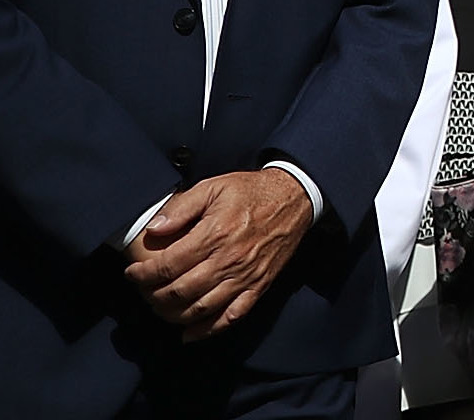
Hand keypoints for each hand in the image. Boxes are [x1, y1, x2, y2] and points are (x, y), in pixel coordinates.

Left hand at [124, 168, 312, 338]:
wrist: (295, 197)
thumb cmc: (250, 191)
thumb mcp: (213, 187)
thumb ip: (181, 207)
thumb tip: (153, 229)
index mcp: (215, 234)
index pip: (167, 266)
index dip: (142, 274)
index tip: (131, 273)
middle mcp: (228, 260)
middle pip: (179, 292)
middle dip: (152, 296)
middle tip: (143, 291)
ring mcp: (244, 277)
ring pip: (200, 309)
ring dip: (173, 315)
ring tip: (160, 307)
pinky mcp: (258, 287)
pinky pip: (230, 317)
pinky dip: (207, 331)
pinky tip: (188, 334)